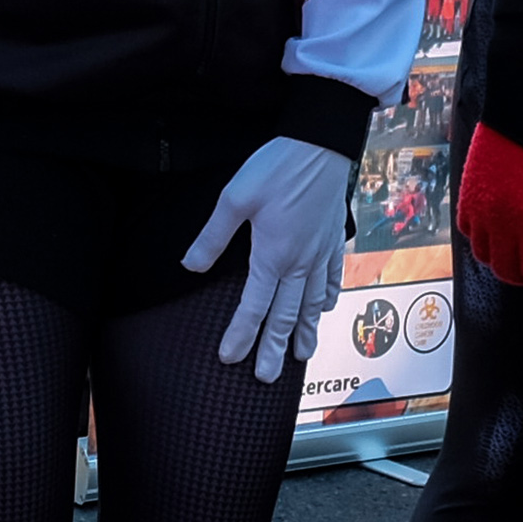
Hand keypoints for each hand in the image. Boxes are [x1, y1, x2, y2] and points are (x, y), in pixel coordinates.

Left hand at [180, 134, 356, 380]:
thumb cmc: (278, 167)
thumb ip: (212, 238)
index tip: (230, 358)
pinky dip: (328, 297)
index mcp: (273, 255)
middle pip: (286, 315)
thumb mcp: (234, 198)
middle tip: (267, 378)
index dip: (241, 335)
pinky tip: (326, 308)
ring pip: (313, 303)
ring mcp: (321, 252)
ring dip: (305, 331)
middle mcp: (300, 262)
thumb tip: (190, 266)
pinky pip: (333, 277)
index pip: (253, 307)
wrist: (322, 143)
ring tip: (301, 356)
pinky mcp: (333, 238)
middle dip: (274, 349)